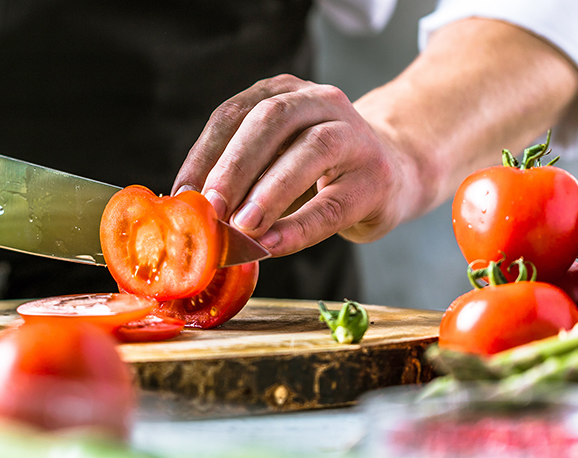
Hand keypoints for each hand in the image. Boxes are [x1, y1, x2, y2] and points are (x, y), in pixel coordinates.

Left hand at [172, 74, 421, 256]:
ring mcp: (354, 134)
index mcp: (282, 92)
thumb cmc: (317, 170)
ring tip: (241, 226)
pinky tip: (272, 244)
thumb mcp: (273, 159)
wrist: (395, 171)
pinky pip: (333, 204)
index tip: (181, 193)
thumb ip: (237, 176)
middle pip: (271, 121)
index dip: (203, 154)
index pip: (233, 114)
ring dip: (269, 191)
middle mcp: (319, 101)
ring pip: (310, 151)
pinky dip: (298, 227)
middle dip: (234, 166)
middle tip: (210, 207)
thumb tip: (189, 211)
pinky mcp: (376, 177)